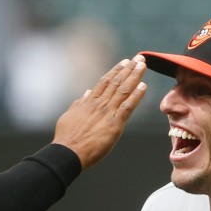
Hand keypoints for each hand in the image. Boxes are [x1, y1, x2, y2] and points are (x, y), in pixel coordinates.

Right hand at [52, 55, 148, 169]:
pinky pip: (128, 106)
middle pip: (116, 82)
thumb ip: (80, 103)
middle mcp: (99, 104)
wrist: (68, 152)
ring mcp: (107, 113)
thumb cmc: (67, 137)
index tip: (124, 62)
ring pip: (123, 90)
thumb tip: (87, 93)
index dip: (116, 70)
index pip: (105, 81)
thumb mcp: (70, 115)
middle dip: (128, 69)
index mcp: (89, 101)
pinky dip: (136, 95)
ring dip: (134, 76)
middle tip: (139, 58)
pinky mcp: (114, 124)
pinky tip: (144, 86)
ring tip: (143, 66)